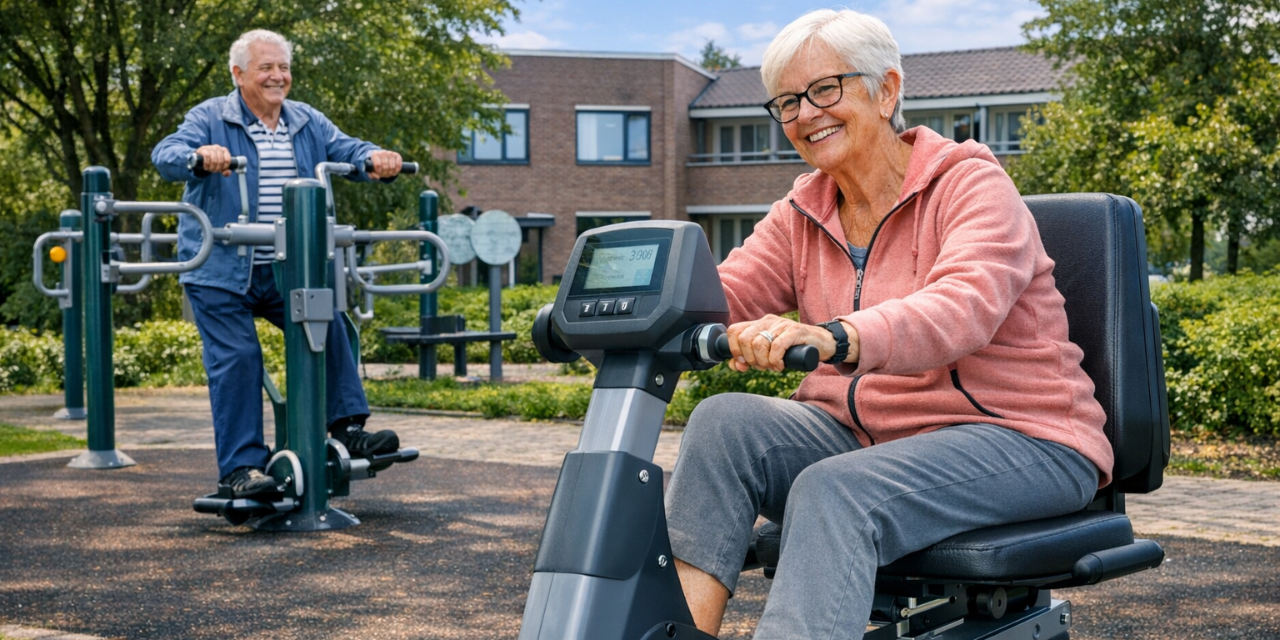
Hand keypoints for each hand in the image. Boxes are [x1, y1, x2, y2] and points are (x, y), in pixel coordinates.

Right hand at [194, 145, 232, 176]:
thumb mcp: (219, 166)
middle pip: (220, 161)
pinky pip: (207, 156)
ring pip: (214, 159)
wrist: (199, 158)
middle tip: (213, 171)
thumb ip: (225, 171)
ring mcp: (210, 147)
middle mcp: (218, 147)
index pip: (228, 160)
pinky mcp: (203, 149)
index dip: (224, 167)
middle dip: (217, 168)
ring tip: (209, 169)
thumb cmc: (211, 162)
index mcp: (224, 150)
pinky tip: (205, 167)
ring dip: (211, 167)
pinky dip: (207, 163)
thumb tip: (228, 172)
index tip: (220, 170)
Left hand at [367, 150, 402, 178]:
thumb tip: (378, 177)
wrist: (381, 158)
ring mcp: (391, 153)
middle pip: (385, 167)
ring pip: (392, 167)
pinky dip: (397, 171)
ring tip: (388, 174)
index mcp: (375, 154)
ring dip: (390, 173)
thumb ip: (372, 174)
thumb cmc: (376, 165)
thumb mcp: (371, 169)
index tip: (379, 174)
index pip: (378, 165)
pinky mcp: (397, 155)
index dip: (379, 172)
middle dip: (384, 174)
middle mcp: (383, 152)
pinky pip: (399, 165)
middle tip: (383, 175)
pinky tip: (393, 172)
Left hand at [725, 316, 858, 371]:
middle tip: (762, 366)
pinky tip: (781, 365)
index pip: (734, 331)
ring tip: (773, 366)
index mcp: (759, 324)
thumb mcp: (769, 353)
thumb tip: (734, 365)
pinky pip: (777, 346)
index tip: (743, 362)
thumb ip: (751, 358)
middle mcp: (768, 321)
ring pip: (759, 344)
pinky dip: (776, 360)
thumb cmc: (795, 348)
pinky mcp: (795, 331)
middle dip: (750, 359)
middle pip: (744, 339)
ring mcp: (781, 325)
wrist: (823, 343)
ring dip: (764, 362)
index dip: (734, 349)